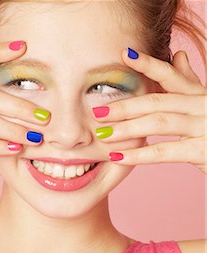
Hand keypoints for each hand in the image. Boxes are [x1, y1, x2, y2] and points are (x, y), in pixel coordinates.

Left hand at [92, 48, 206, 174]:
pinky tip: (118, 156)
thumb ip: (189, 82)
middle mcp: (203, 106)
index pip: (171, 74)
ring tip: (102, 135)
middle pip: (158, 100)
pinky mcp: (204, 150)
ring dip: (126, 129)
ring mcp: (206, 126)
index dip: (147, 64)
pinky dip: (139, 154)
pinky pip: (165, 151)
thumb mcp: (204, 103)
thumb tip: (178, 55)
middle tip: (97, 112)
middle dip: (125, 106)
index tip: (123, 54)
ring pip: (159, 122)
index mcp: (199, 95)